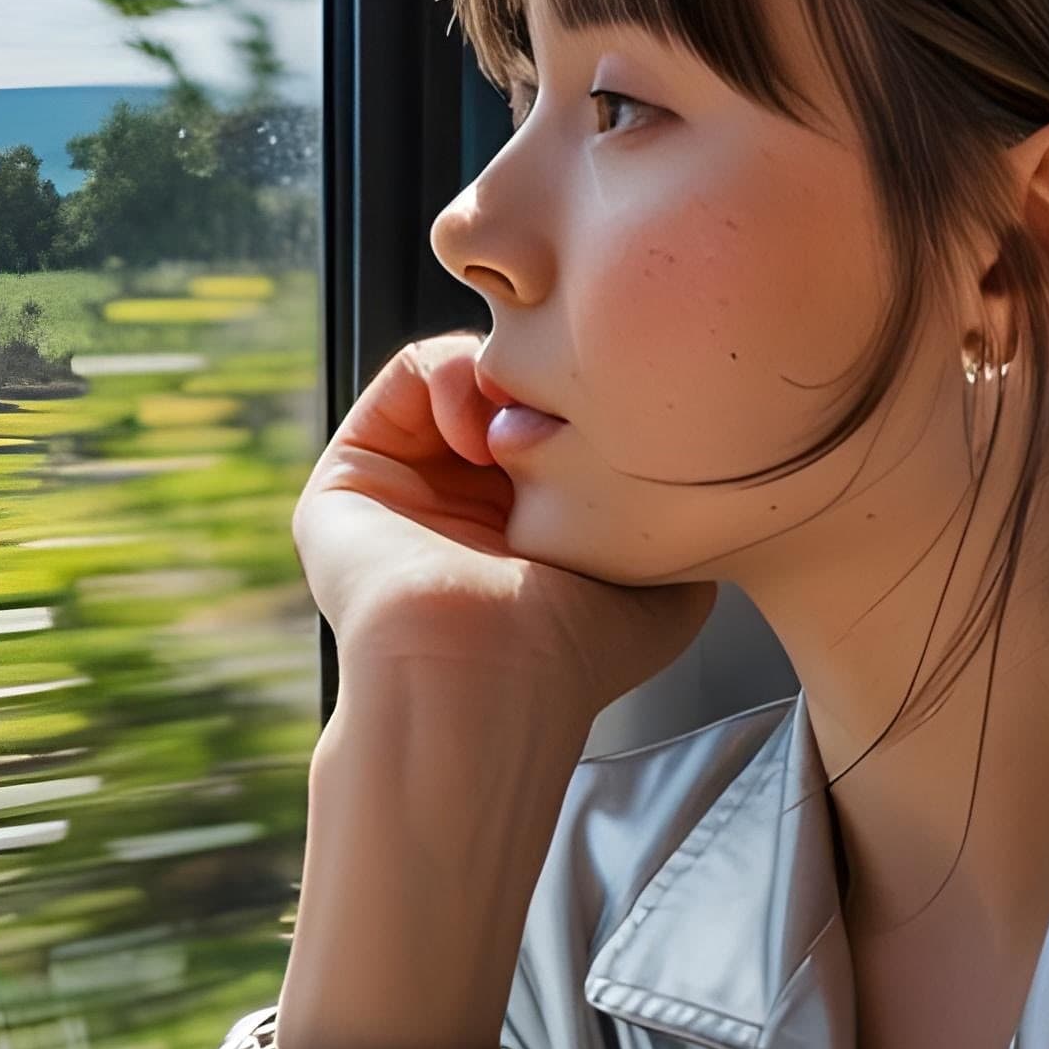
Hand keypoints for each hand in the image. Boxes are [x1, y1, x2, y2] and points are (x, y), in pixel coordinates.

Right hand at [294, 336, 713, 728]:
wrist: (485, 675)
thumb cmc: (573, 652)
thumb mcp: (661, 595)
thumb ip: (673, 532)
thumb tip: (692, 488)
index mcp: (531, 535)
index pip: (564, 431)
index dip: (596, 405)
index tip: (618, 422)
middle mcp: (468, 508)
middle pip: (515, 394)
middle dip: (548, 382)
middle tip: (568, 409)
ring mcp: (409, 488)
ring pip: (465, 375)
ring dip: (503, 377)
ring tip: (521, 435)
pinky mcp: (356, 471)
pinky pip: (412, 373)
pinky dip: (454, 373)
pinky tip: (481, 435)